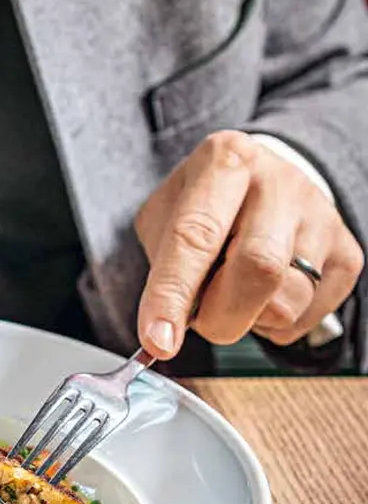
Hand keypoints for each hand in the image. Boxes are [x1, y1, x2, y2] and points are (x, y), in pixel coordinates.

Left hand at [135, 131, 362, 358]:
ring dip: (248, 318)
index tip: (157, 341)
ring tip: (233, 291)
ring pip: (286, 301)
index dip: (172, 294)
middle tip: (201, 323)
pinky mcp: (346, 253)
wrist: (267, 180)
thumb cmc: (207, 203)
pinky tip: (264, 292)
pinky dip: (274, 322)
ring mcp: (320, 217)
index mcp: (225, 162)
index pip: (195, 236)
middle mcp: (279, 182)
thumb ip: (164, 261)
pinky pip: (307, 316)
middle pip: (257, 268)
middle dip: (220, 315)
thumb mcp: (166, 212)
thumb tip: (165, 329)